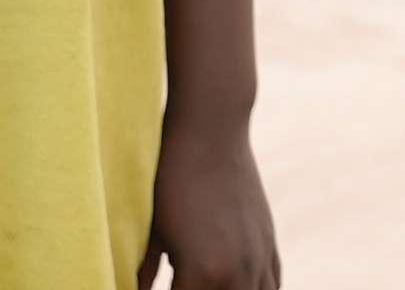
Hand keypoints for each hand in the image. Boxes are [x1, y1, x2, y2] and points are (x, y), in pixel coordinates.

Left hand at [142, 114, 278, 288]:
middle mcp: (238, 272)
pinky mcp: (268, 240)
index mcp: (204, 275)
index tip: (154, 289)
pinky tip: (236, 285)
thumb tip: (133, 289)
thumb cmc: (172, 181)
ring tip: (209, 284)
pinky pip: (271, 284)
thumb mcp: (153, 233)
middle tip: (179, 284)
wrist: (211, 131)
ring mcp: (258, 257)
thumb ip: (143, 274)